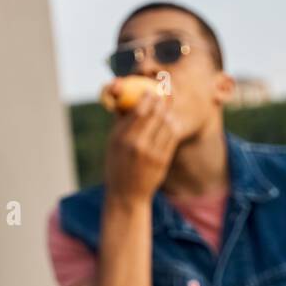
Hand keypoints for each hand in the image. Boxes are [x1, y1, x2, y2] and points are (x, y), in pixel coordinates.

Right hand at [103, 87, 177, 203]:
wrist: (126, 194)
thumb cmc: (117, 164)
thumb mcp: (112, 143)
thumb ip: (120, 122)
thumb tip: (125, 100)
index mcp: (122, 138)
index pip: (139, 111)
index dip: (148, 97)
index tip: (151, 91)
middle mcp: (137, 144)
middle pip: (156, 115)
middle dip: (162, 101)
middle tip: (165, 92)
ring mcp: (152, 153)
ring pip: (167, 124)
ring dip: (169, 113)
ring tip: (167, 108)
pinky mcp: (163, 160)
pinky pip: (172, 137)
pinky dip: (172, 127)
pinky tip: (170, 123)